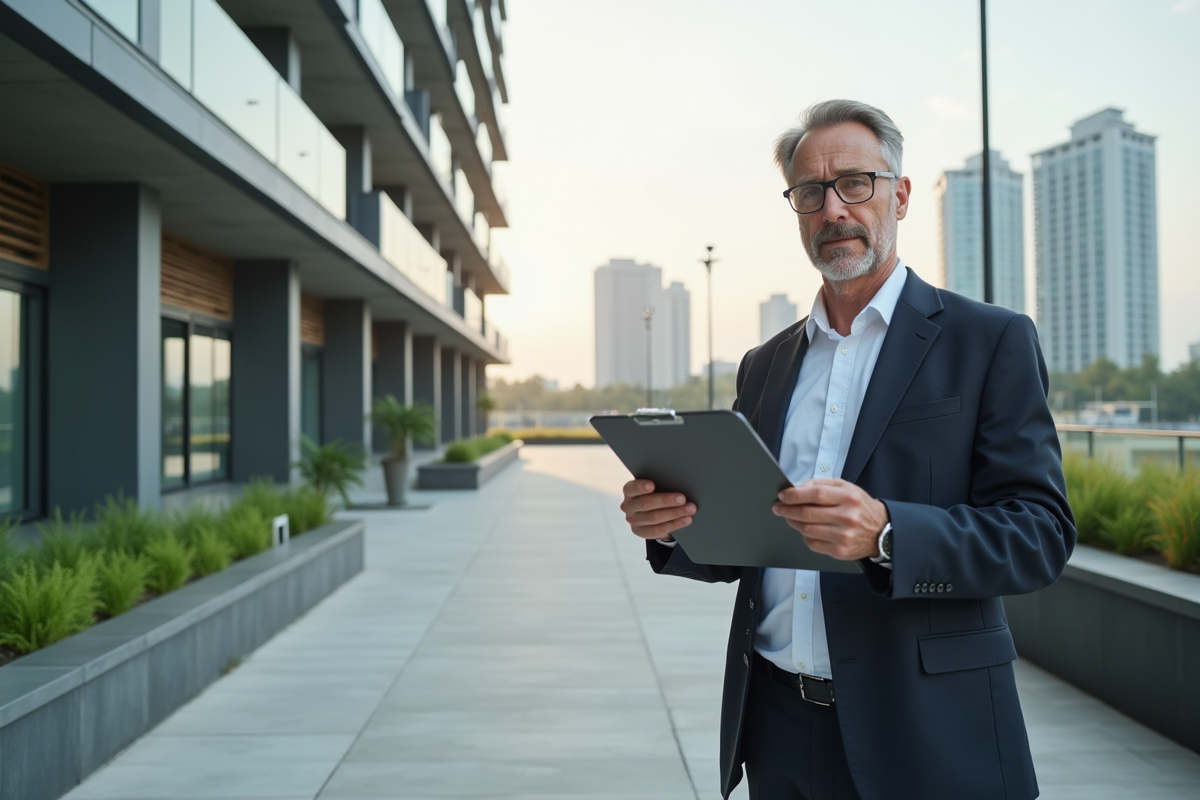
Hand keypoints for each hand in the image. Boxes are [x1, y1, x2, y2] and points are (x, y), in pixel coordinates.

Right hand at [620, 480, 695, 540]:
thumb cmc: (655, 493)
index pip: (632, 488)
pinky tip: (686, 520)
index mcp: (629, 491)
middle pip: (646, 503)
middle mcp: (628, 506)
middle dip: (666, 501)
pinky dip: (674, 524)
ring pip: (654, 518)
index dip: (641, 487)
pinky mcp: (640, 532)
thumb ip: (661, 484)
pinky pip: (658, 530)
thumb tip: (680, 482)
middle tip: (683, 499)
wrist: (650, 512)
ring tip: (690, 509)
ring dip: (675, 513)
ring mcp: (633, 520)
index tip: (652, 485)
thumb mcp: (654, 487)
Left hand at [772, 478, 888, 560]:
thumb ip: (822, 485)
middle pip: (807, 513)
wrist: (882, 531)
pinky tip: (804, 529)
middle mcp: (847, 517)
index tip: (782, 495)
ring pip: (807, 530)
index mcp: (849, 498)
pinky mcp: (840, 551)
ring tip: (788, 516)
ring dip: (793, 522)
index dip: (794, 495)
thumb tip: (797, 488)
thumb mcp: (846, 487)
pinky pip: (813, 544)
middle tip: (777, 507)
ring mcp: (844, 536)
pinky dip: (804, 536)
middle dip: (787, 510)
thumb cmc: (860, 506)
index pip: (815, 495)